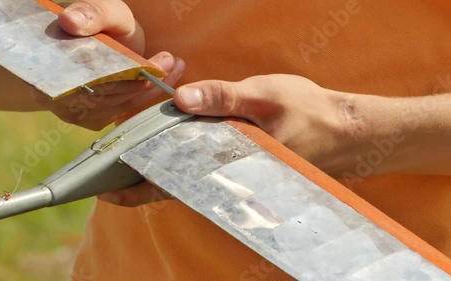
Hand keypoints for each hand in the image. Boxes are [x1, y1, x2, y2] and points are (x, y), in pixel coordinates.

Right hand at [32, 0, 184, 129]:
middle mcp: (57, 94)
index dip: (119, 74)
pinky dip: (146, 97)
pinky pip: (121, 111)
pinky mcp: (91, 118)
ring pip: (117, 105)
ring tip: (175, 66)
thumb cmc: (97, 23)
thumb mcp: (101, 10)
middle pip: (106, 95)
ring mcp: (74, 111)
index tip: (150, 64)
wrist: (94, 42)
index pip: (86, 78)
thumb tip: (72, 22)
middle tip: (170, 62)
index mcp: (50, 66)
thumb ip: (91, 12)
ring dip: (149, 89)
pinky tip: (166, 80)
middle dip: (141, 80)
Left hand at [101, 74, 354, 205]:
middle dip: (141, 160)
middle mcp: (225, 174)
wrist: (345, 131)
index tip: (105, 187)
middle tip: (114, 146)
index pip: (170, 182)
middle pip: (171, 175)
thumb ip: (222, 98)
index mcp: (226, 164)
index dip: (136, 187)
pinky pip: (202, 155)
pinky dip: (184, 141)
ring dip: (161, 148)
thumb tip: (180, 99)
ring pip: (185, 166)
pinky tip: (176, 126)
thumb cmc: (309, 114)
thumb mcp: (265, 97)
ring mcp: (231, 168)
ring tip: (138, 131)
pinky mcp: (238, 159)